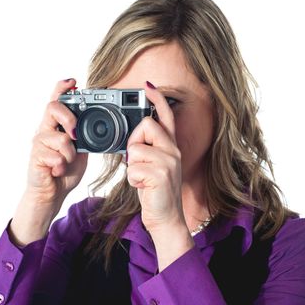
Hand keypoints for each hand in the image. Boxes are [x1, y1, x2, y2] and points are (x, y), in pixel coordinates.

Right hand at [10, 79, 87, 245]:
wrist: (50, 193)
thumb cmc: (64, 170)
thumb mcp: (79, 150)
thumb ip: (85, 136)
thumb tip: (103, 126)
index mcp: (56, 126)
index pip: (56, 100)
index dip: (62, 88)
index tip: (73, 81)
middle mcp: (44, 130)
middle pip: (52, 108)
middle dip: (69, 118)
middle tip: (75, 133)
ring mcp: (38, 143)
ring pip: (60, 138)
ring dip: (69, 154)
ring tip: (66, 163)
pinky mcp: (36, 158)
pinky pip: (56, 157)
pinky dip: (62, 166)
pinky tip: (58, 171)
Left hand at [126, 81, 184, 232]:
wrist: (166, 218)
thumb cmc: (156, 191)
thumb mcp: (153, 166)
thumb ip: (147, 149)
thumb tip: (131, 139)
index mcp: (170, 146)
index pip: (166, 116)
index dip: (158, 99)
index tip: (148, 86)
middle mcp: (173, 150)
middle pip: (146, 125)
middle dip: (134, 141)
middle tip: (138, 161)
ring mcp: (169, 161)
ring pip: (135, 148)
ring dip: (132, 166)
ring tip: (142, 178)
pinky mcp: (161, 173)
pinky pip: (133, 167)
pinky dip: (132, 179)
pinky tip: (143, 187)